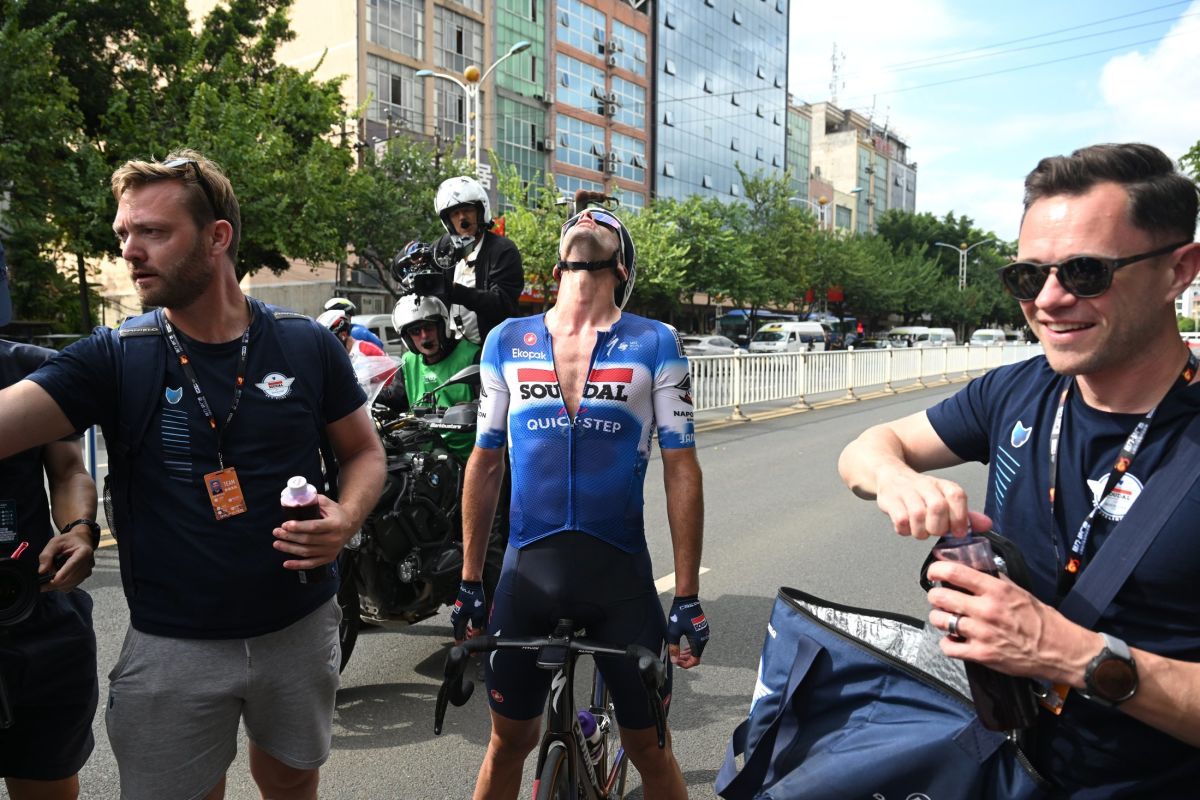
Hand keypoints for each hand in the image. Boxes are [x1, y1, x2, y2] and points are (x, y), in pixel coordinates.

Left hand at [38, 530, 94, 591]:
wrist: (81, 542)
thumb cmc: (68, 541)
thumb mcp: (54, 543)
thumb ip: (47, 555)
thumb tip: (42, 571)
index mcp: (84, 551)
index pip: (74, 564)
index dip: (63, 574)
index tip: (53, 581)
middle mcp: (88, 563)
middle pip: (71, 578)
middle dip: (55, 581)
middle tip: (42, 581)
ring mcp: (87, 572)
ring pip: (70, 584)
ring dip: (57, 584)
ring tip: (51, 574)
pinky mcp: (84, 578)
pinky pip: (70, 586)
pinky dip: (61, 585)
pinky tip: (57, 578)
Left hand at [272, 494, 355, 569]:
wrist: (350, 525)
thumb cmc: (336, 513)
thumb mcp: (328, 503)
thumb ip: (313, 501)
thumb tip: (295, 500)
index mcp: (334, 524)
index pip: (314, 527)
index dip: (298, 527)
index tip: (285, 525)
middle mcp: (334, 539)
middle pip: (308, 540)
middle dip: (290, 536)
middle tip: (277, 532)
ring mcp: (331, 550)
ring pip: (307, 552)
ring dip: (290, 548)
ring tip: (277, 543)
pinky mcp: (328, 558)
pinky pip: (311, 564)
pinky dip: (298, 565)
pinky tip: (286, 563)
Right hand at [449, 580, 486, 641]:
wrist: (471, 585)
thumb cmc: (474, 599)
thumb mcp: (478, 616)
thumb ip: (477, 629)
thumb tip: (477, 639)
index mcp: (458, 622)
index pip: (459, 638)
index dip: (464, 646)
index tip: (470, 653)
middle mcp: (455, 619)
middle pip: (460, 634)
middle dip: (467, 640)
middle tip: (474, 646)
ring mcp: (456, 615)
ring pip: (461, 629)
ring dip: (467, 634)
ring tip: (474, 637)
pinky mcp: (459, 611)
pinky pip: (462, 623)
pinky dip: (466, 628)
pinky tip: (472, 628)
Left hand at [666, 595, 708, 668]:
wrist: (687, 599)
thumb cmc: (680, 614)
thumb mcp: (673, 632)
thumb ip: (674, 648)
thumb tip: (674, 660)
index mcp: (698, 641)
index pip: (695, 660)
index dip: (685, 664)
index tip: (676, 661)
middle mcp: (704, 638)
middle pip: (697, 656)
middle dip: (685, 659)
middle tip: (675, 657)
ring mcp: (705, 633)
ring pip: (698, 649)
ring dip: (688, 654)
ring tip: (678, 653)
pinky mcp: (703, 629)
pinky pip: (698, 643)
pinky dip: (691, 647)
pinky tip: (683, 646)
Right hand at [874, 465, 989, 538]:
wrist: (889, 474)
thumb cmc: (919, 493)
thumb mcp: (944, 499)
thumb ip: (965, 515)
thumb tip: (987, 525)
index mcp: (942, 485)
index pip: (957, 495)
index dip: (960, 517)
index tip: (959, 532)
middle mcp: (925, 485)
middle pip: (937, 507)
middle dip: (938, 527)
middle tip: (935, 531)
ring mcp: (906, 491)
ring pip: (917, 515)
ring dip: (920, 531)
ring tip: (920, 531)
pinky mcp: (889, 500)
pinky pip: (900, 520)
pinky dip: (905, 530)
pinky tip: (906, 528)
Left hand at [925, 559, 1098, 686]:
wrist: (1060, 650)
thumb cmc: (1042, 620)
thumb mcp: (1019, 591)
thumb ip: (996, 580)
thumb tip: (975, 568)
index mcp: (996, 591)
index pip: (955, 572)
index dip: (936, 570)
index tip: (934, 571)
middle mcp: (986, 610)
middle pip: (940, 597)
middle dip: (935, 596)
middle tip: (940, 597)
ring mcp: (982, 633)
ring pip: (940, 620)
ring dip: (939, 618)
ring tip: (946, 618)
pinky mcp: (981, 654)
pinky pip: (948, 647)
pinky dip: (947, 643)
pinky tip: (954, 640)